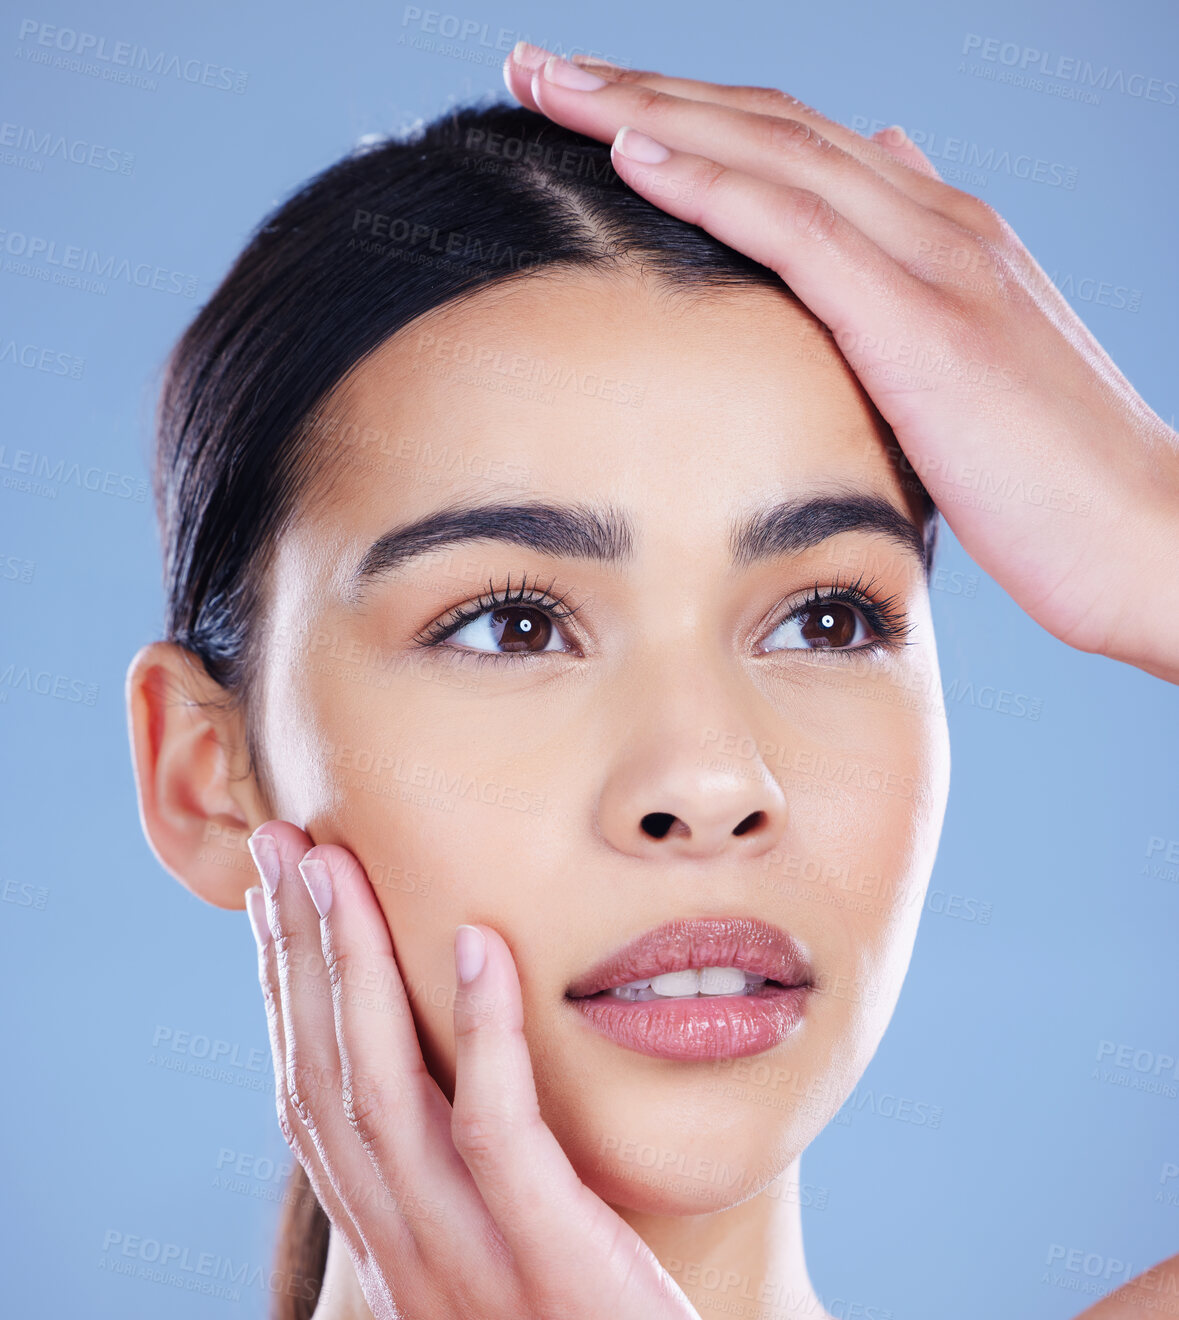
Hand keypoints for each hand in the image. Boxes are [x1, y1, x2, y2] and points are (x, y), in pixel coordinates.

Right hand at [245, 821, 800, 1319]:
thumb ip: (469, 1232)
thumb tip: (470, 1148)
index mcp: (400, 1264)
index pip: (314, 1109)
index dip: (289, 1001)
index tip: (285, 908)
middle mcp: (413, 1258)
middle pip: (322, 1080)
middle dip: (297, 955)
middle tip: (282, 845)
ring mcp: (476, 1266)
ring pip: (382, 1092)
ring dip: (354, 968)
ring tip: (339, 862)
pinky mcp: (557, 1272)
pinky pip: (499, 1135)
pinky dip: (481, 1034)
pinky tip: (480, 946)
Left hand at [504, 46, 1178, 684]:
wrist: (1153, 539)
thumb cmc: (1061, 484)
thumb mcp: (981, 372)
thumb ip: (923, 284)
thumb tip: (885, 180)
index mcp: (944, 237)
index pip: (796, 147)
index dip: (690, 116)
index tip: (594, 106)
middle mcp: (938, 222)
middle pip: (765, 122)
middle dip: (643, 86)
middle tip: (538, 66)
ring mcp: (936, 262)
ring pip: (768, 151)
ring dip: (646, 107)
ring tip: (547, 84)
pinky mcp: (924, 325)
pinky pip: (795, 228)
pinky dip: (707, 182)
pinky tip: (627, 153)